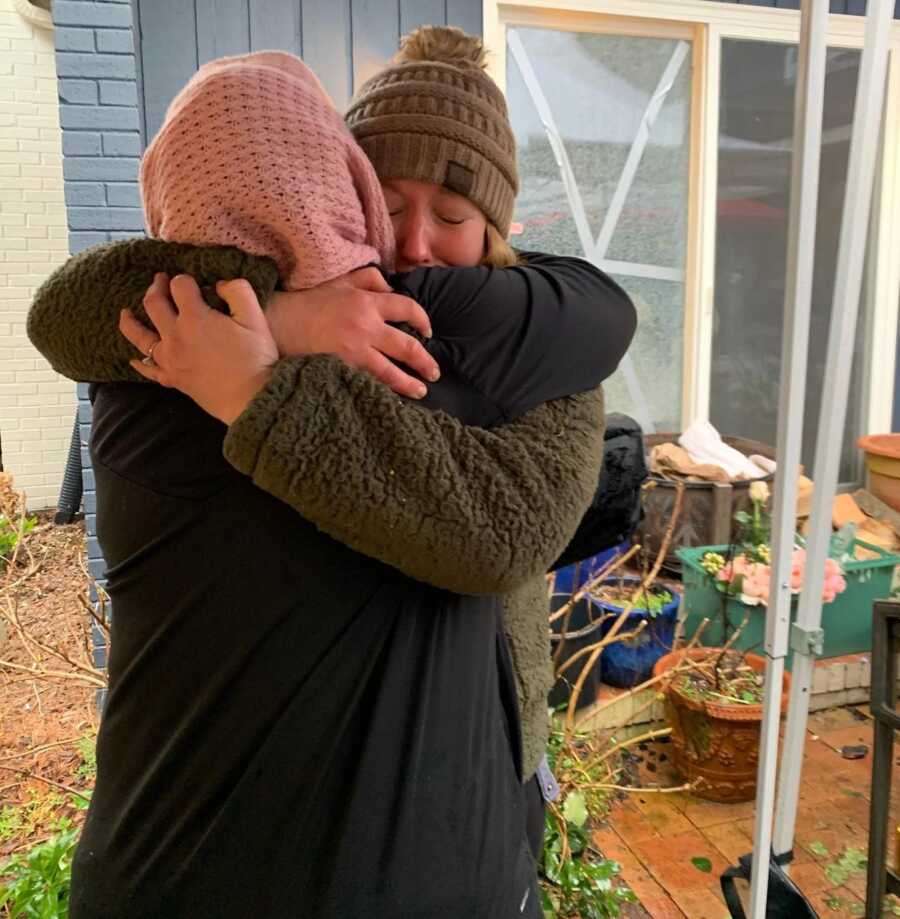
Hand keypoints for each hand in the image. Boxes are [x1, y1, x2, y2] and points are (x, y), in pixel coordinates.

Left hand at [120, 273, 278, 424]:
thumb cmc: (256, 358)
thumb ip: (238, 291)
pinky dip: (139, 363)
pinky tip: (133, 359)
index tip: (193, 281)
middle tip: (159, 280)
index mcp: (195, 317)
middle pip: (153, 304)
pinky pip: (149, 370)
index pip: (180, 285)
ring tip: (125, 313)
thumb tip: (220, 284)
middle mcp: (175, 335)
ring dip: (130, 321)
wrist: (251, 398)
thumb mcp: (255, 317)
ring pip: (140, 337)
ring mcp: (170, 359)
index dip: (185, 279)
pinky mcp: (174, 379)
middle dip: (155, 288)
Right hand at [266, 267, 439, 399]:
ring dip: (409, 383)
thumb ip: (370, 280)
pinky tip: (392, 398)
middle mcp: (365, 326)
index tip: (429, 332)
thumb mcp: (342, 280)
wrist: (279, 321)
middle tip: (434, 372)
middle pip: (406, 346)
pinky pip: (369, 381)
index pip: (407, 309)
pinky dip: (383, 390)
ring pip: (390, 371)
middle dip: (424, 361)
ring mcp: (354, 350)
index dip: (423, 321)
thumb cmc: (310, 300)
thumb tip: (392, 290)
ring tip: (421, 391)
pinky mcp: (342, 367)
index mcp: (367, 302)